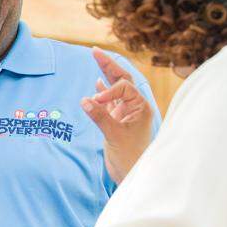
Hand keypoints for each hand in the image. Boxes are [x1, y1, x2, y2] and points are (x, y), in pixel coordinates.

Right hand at [81, 48, 153, 183]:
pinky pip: (110, 100)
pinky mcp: (118, 121)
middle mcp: (135, 107)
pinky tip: (97, 82)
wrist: (132, 175)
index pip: (124, 87)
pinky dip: (103, 91)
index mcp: (141, 107)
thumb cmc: (130, 157)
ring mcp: (126, 113)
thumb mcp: (114, 136)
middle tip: (94, 51)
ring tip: (96, 57)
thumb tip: (85, 99)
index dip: (108, 90)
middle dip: (109, 65)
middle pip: (123, 79)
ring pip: (116, 88)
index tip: (94, 102)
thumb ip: (100, 116)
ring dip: (106, 74)